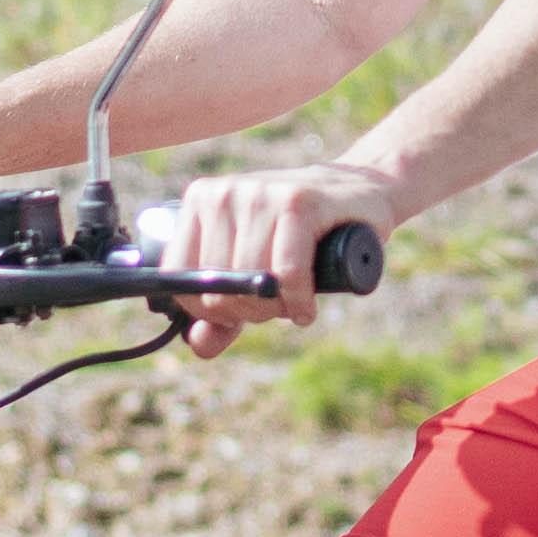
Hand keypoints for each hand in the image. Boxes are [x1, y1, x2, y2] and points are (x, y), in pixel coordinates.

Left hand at [151, 161, 400, 332]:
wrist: (360, 191)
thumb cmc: (298, 236)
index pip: (177, 274)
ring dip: (278, 308)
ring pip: (252, 281)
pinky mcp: (298, 201)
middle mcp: (223, 193)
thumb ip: (220, 313)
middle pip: (218, 284)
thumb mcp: (253, 272)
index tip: (234, 313)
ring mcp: (259, 193)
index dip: (204, 309)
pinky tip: (306, 308)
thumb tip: (200, 345)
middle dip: (249, 310)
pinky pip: (286, 273)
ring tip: (294, 302)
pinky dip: (298, 300)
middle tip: (276, 307)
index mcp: (200, 201)